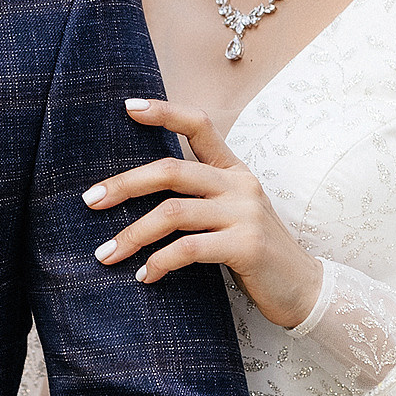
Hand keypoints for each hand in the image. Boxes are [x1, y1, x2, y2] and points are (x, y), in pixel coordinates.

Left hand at [84, 98, 321, 329]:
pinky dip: (159, 262)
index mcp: (235, 171)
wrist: (305, 288)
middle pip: (171, 171)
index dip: (164, 112)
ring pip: (172, 213)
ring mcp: (245, 213)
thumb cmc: (257, 253)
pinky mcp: (246, 246)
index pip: (200, 125)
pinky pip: (188, 249)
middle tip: (90, 200)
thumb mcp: (234, 213)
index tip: (128, 107)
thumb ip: (200, 198)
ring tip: (105, 255)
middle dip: (124, 184)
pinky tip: (144, 276)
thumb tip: (140, 192)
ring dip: (132, 234)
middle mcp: (240, 185)